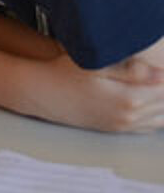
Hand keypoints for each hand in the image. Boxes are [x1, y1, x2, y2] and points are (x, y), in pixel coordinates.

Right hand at [25, 54, 163, 132]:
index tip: (162, 65)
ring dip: (163, 103)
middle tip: (160, 73)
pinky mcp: (116, 128)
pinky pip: (148, 127)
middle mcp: (129, 115)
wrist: (41, 93)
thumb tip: (161, 73)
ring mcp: (123, 124)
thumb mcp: (95, 64)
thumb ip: (131, 70)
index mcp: (128, 98)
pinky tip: (152, 102)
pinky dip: (156, 115)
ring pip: (161, 117)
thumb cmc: (64, 73)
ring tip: (156, 87)